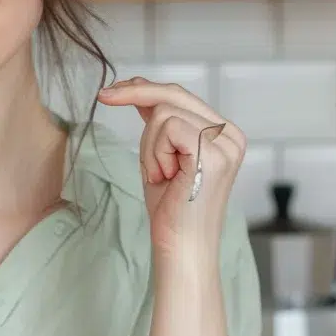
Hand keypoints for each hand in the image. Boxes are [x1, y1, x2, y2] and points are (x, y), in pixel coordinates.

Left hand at [97, 78, 245, 258]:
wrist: (180, 247)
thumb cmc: (170, 209)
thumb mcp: (160, 156)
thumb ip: (158, 125)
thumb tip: (138, 89)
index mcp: (223, 134)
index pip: (181, 96)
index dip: (144, 88)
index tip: (112, 90)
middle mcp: (230, 135)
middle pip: (174, 94)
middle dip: (135, 94)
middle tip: (104, 97)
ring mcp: (225, 143)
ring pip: (164, 113)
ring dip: (149, 147)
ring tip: (161, 175)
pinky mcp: (213, 153)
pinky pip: (168, 127)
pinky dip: (155, 153)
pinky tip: (165, 177)